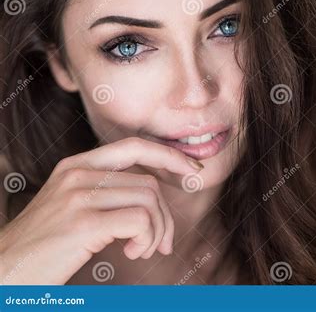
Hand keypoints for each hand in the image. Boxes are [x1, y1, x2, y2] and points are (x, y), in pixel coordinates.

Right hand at [0, 137, 202, 283]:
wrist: (5, 272)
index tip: (193, 169)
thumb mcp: (72, 204)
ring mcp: (79, 196)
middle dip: (165, 216)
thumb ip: (106, 190)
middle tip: (161, 242)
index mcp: (77, 165)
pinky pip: (141, 220)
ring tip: (142, 249)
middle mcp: (78, 174)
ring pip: (150, 201)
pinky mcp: (83, 223)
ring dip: (157, 232)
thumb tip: (153, 196)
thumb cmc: (46, 243)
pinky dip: (147, 239)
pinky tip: (132, 252)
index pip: (136, 146)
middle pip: (149, 182)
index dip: (169, 155)